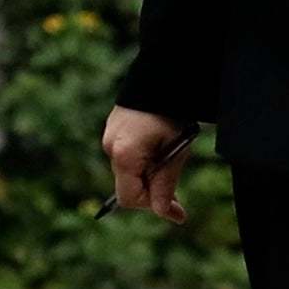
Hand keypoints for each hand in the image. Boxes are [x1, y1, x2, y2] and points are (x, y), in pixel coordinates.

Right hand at [100, 106, 195, 222]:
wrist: (164, 75)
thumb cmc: (173, 112)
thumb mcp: (176, 149)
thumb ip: (166, 182)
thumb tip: (165, 213)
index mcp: (125, 155)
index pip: (130, 198)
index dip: (152, 205)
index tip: (177, 212)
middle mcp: (111, 148)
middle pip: (129, 185)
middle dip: (152, 190)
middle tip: (179, 194)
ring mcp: (109, 137)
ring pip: (129, 170)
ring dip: (149, 172)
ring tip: (172, 155)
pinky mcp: (113, 128)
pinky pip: (127, 154)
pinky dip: (143, 158)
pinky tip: (160, 145)